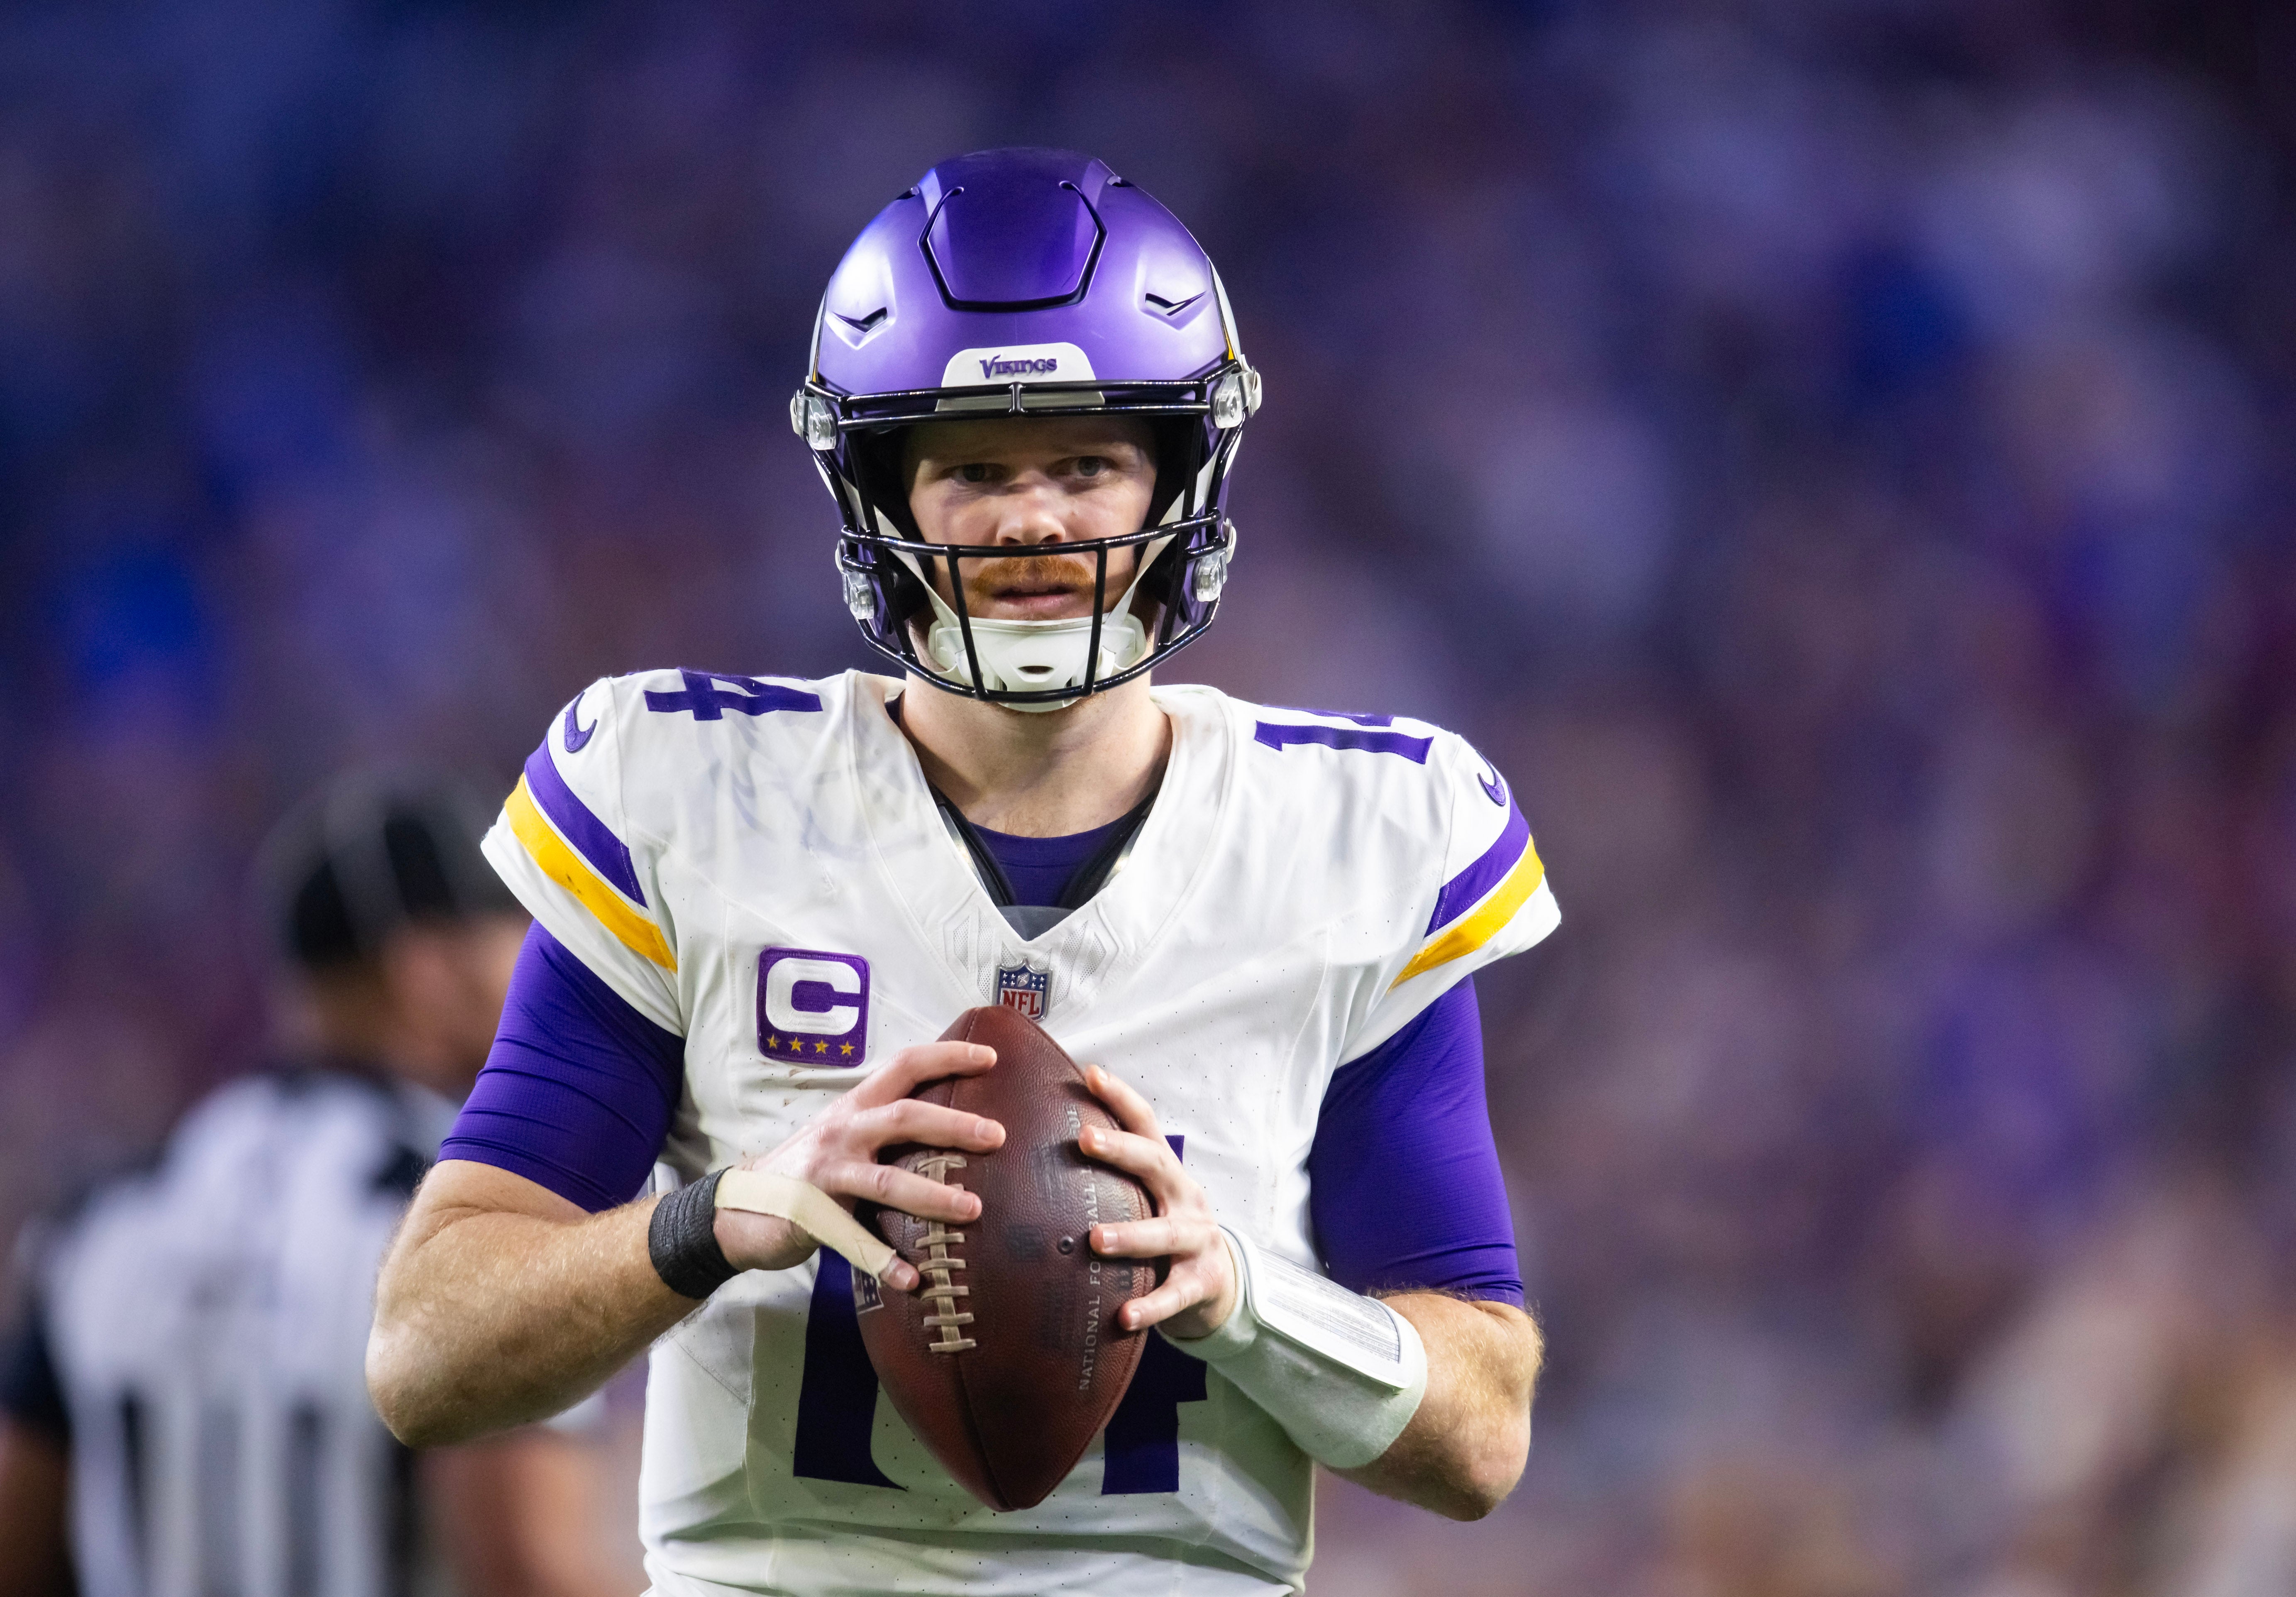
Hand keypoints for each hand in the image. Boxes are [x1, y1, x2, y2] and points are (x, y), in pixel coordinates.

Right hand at [714, 1041, 1004, 1291]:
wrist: (739, 1208)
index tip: (991, 1058)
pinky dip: (884, 1261)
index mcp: (855, 1106)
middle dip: (953, 1125)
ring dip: (932, 1196)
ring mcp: (827, 1173)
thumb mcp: (845, 1133)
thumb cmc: (809, 1169)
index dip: (946, 1055)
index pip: (904, 1066)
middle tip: (997, 1136)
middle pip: (904, 1117)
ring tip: (972, 1209)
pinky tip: (913, 1279)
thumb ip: (888, 1125)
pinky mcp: (812, 1216)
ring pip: (886, 1180)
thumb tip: (957, 1123)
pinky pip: (854, 1241)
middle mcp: (842, 1131)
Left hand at [1078, 1064, 1237, 1337]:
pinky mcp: (1200, 1282)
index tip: (1091, 1073)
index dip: (1121, 1097)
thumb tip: (1038, 1139)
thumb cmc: (1164, 1228)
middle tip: (1084, 1139)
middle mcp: (1185, 1196)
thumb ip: (1110, 1175)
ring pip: (1166, 1233)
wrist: (1218, 1283)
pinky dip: (1150, 1306)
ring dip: (1131, 1235)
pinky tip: (1124, 1315)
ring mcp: (1197, 1239)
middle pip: (1156, 1165)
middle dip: (1122, 1150)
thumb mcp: (1147, 1195)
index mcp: (1167, 1171)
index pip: (1146, 1124)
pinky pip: (1174, 1295)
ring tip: (1095, 1240)